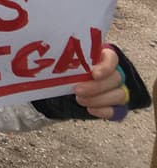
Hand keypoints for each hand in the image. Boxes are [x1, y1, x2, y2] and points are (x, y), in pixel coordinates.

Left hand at [33, 43, 150, 120]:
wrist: (71, 85)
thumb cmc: (70, 69)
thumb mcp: (68, 61)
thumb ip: (66, 58)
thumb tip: (49, 56)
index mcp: (104, 58)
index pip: (112, 58)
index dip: (106, 67)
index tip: (94, 74)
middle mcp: (114, 73)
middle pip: (115, 78)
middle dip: (96, 86)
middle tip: (78, 90)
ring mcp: (118, 90)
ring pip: (118, 95)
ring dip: (99, 99)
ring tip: (80, 100)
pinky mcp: (117, 106)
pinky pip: (116, 110)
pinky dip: (103, 111)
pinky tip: (91, 109)